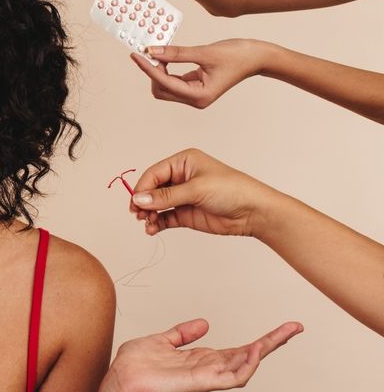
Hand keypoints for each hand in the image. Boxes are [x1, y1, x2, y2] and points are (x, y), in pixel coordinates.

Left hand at [101, 318, 302, 391]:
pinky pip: (230, 378)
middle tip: (296, 327)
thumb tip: (206, 323)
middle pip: (248, 355)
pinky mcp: (200, 383)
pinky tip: (255, 351)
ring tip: (283, 334)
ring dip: (264, 351)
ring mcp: (206, 377)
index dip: (261, 339)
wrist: (119, 380)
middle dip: (272, 342)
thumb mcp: (161, 341)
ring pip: (245, 366)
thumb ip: (183, 333)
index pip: (238, 348)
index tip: (283, 327)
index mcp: (201, 358)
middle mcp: (208, 368)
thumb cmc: (135, 365)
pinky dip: (244, 366)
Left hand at [130, 40, 269, 107]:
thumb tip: (152, 51)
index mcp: (199, 96)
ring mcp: (195, 95)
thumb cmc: (238, 55)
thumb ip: (177, 53)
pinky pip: (174, 81)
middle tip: (149, 51)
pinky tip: (166, 56)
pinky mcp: (196, 87)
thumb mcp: (205, 52)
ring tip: (158, 52)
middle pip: (160, 90)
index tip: (135, 55)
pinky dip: (167, 69)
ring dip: (158, 71)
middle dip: (152, 72)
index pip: (164, 83)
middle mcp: (195, 100)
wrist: (258, 57)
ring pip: (166, 86)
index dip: (148, 68)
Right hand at [130, 148, 282, 236]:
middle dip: (144, 202)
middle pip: (152, 189)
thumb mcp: (196, 189)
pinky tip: (153, 230)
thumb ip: (166, 196)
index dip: (142, 188)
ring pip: (156, 205)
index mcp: (183, 162)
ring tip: (148, 224)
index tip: (136, 202)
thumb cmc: (232, 190)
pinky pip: (165, 218)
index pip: (154, 173)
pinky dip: (157, 224)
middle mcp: (181, 178)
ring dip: (149, 215)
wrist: (254, 212)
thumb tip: (139, 199)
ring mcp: (183, 197)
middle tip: (138, 214)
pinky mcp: (186, 214)